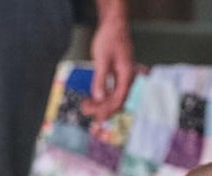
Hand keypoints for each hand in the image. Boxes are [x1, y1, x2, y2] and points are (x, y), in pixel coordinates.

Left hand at [82, 1, 134, 119]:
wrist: (113, 25)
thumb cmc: (110, 38)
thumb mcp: (102, 59)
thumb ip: (101, 79)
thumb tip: (99, 98)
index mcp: (126, 76)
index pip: (118, 100)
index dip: (106, 109)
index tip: (94, 114)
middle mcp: (127, 79)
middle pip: (116, 101)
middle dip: (101, 108)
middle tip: (85, 110)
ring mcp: (123, 78)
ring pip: (113, 97)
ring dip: (100, 104)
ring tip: (85, 105)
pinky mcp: (117, 76)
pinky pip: (111, 91)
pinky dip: (102, 96)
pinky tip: (92, 98)